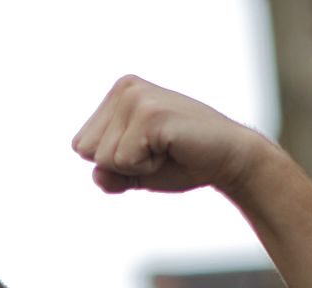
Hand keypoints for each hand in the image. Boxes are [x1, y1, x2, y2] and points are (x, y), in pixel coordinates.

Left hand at [72, 75, 271, 195]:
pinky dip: (148, 168)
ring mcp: (137, 97)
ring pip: (105, 159)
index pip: (82, 146)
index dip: (113, 164)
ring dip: (137, 167)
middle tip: (158, 152)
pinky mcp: (150, 114)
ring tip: (166, 150)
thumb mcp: (135, 173)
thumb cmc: (183, 163)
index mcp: (117, 94)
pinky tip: (172, 150)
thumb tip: (96, 173)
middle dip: (122, 166)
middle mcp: (124, 88)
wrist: (229, 158)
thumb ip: (108, 176)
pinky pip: (124, 162)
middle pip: (88, 151)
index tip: (147, 151)